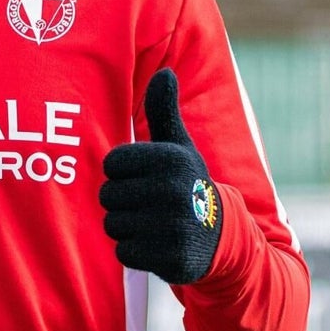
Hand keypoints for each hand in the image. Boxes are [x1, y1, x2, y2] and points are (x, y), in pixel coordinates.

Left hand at [98, 68, 221, 284]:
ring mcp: (173, 226)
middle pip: (107, 196)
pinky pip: (123, 252)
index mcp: (170, 158)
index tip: (145, 177)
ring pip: (112, 224)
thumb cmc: (188, 183)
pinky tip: (156, 244)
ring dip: (127, 227)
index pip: (111, 164)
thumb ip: (163, 110)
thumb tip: (165, 72)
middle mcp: (173, 190)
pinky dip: (135, 252)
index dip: (122, 173)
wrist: (222, 237)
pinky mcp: (171, 259)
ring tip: (153, 223)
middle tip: (149, 203)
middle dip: (123, 201)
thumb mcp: (178, 146)